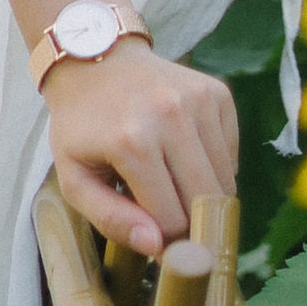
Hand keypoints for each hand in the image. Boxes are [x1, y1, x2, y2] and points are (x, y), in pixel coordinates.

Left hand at [45, 38, 238, 258]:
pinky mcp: (217, 92)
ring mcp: (198, 99)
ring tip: (173, 186)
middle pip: (205, 201)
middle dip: (191, 223)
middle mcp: (171, 116)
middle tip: (170, 221)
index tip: (152, 236)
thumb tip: (157, 245)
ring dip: (203, 197)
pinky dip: (214, 168)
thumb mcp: (75, 179)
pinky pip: (230, 154)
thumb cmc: (82, 127)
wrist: (96, 59)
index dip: (163, 239)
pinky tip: (184, 158)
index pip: (172, 219)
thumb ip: (111, 219)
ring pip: (224, 181)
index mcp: (132, 143)